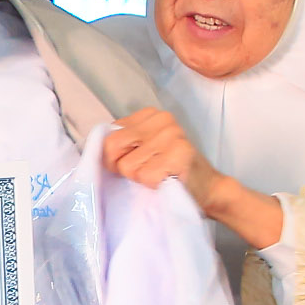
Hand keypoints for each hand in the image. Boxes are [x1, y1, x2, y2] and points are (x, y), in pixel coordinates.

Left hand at [98, 108, 283, 246]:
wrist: (209, 190)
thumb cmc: (171, 171)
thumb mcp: (146, 149)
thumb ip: (124, 143)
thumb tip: (95, 150)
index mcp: (151, 114)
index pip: (108, 134)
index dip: (113, 156)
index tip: (133, 162)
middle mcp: (162, 119)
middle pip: (112, 147)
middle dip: (121, 167)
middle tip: (144, 172)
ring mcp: (172, 136)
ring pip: (127, 166)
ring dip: (139, 178)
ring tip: (160, 175)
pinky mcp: (178, 155)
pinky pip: (144, 177)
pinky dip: (151, 185)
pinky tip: (167, 181)